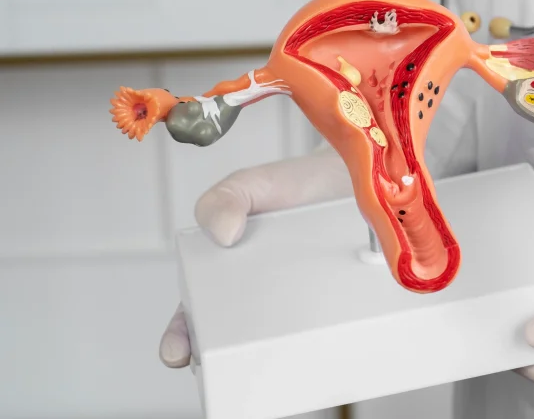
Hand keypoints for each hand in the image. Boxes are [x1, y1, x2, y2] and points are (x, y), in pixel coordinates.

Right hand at [158, 147, 350, 367]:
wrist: (345, 178)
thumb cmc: (290, 187)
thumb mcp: (250, 186)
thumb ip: (225, 198)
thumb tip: (221, 231)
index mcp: (221, 272)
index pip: (193, 313)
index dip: (181, 337)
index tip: (177, 353)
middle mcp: (253, 294)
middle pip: (230, 338)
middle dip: (222, 359)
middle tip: (221, 367)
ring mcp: (292, 300)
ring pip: (274, 341)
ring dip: (271, 355)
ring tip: (273, 362)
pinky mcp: (327, 301)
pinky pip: (319, 329)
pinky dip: (316, 341)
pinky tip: (320, 347)